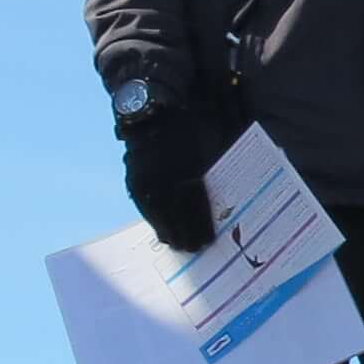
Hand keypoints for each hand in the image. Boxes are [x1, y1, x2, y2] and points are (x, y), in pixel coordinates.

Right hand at [117, 106, 218, 251]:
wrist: (154, 114)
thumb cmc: (190, 128)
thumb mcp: (208, 147)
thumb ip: (213, 173)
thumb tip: (227, 198)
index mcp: (187, 171)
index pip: (194, 207)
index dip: (200, 226)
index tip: (207, 241)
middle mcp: (165, 180)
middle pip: (175, 215)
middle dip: (185, 234)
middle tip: (193, 249)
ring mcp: (147, 181)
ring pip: (157, 214)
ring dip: (167, 231)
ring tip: (175, 245)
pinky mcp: (135, 181)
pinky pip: (145, 207)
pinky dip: (153, 220)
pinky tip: (160, 230)